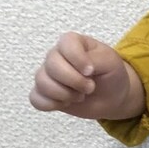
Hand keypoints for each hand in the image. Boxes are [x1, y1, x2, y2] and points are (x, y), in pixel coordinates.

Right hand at [29, 32, 144, 119]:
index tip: (91, 71)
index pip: (65, 44)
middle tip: (90, 88)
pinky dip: (51, 104)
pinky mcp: (45, 93)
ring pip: (41, 82)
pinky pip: (36, 98)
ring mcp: (48, 74)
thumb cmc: (111, 74)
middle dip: (74, 81)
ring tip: (80, 96)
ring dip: (64, 94)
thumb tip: (81, 69)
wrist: (112, 96)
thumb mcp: (111, 62)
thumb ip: (95, 60)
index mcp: (72, 43)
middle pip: (52, 65)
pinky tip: (66, 103)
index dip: (77, 60)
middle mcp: (56, 56)